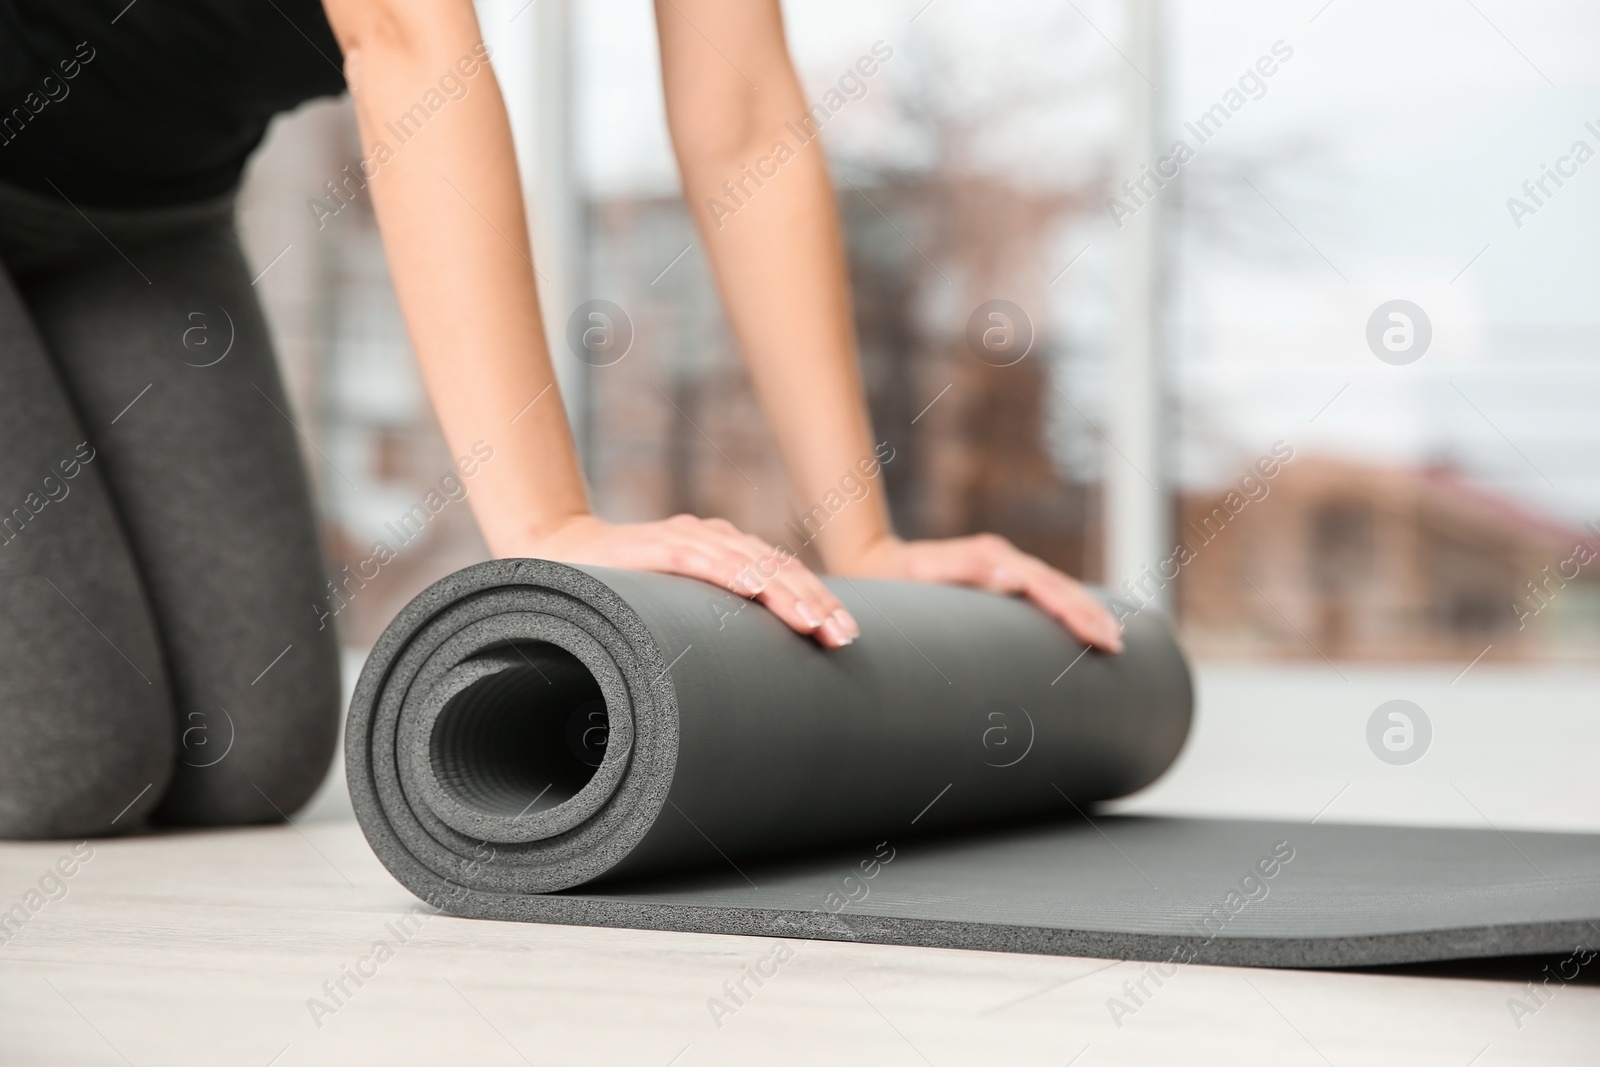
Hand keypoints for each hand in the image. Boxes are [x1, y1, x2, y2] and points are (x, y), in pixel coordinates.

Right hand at [515, 513, 860, 647]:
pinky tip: (753, 588)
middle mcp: (713, 540)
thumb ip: (714, 623)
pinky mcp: (652, 546)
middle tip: (842, 637)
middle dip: (814, 602)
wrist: (561, 558)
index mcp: (727, 553)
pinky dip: (727, 570)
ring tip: (813, 622)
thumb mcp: (679, 608)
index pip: (785, 574)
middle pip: (778, 568)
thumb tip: (761, 678)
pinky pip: (697, 557)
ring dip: (783, 591)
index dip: (817, 601)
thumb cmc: (627, 593)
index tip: (846, 636)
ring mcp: (685, 539)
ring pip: (748, 561)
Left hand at [833, 534, 1123, 652]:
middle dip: (1089, 614)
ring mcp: (1003, 565)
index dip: (1074, 610)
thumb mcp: (921, 573)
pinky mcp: (999, 576)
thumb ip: (963, 571)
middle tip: (1116, 644)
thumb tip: (1014, 579)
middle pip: (1057, 586)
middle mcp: (1002, 558)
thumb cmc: (893, 578)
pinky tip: (1084, 625)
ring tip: (1112, 639)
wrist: (872, 564)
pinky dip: (1067, 605)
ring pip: (1055, 587)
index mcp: (990, 558)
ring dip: (1085, 610)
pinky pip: (1042, 591)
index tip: (1098, 635)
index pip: (1045, 587)